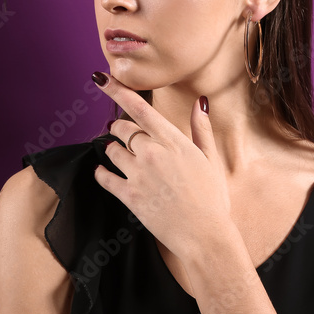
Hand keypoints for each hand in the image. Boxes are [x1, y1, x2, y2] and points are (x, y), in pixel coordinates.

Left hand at [91, 71, 234, 263]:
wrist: (204, 235)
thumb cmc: (212, 199)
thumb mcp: (210, 160)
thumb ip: (200, 129)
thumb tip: (200, 103)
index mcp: (173, 141)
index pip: (139, 107)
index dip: (117, 90)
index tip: (101, 78)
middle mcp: (152, 153)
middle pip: (122, 128)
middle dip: (120, 129)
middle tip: (123, 134)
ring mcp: (138, 174)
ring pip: (112, 150)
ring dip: (113, 150)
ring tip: (119, 155)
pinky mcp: (128, 195)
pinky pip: (104, 176)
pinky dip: (101, 173)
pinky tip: (104, 172)